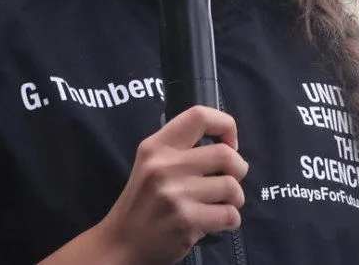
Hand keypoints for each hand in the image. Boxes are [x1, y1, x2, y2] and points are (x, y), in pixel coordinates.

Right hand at [95, 105, 248, 264]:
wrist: (120, 243)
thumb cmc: (142, 202)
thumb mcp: (150, 164)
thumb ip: (181, 149)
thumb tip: (228, 144)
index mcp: (157, 146)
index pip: (200, 116)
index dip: (225, 126)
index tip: (229, 144)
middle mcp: (165, 166)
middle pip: (226, 155)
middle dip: (238, 169)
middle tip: (229, 180)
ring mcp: (175, 194)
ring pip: (232, 187)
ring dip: (235, 198)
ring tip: (222, 204)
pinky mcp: (186, 220)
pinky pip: (229, 215)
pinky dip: (231, 220)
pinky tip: (217, 221)